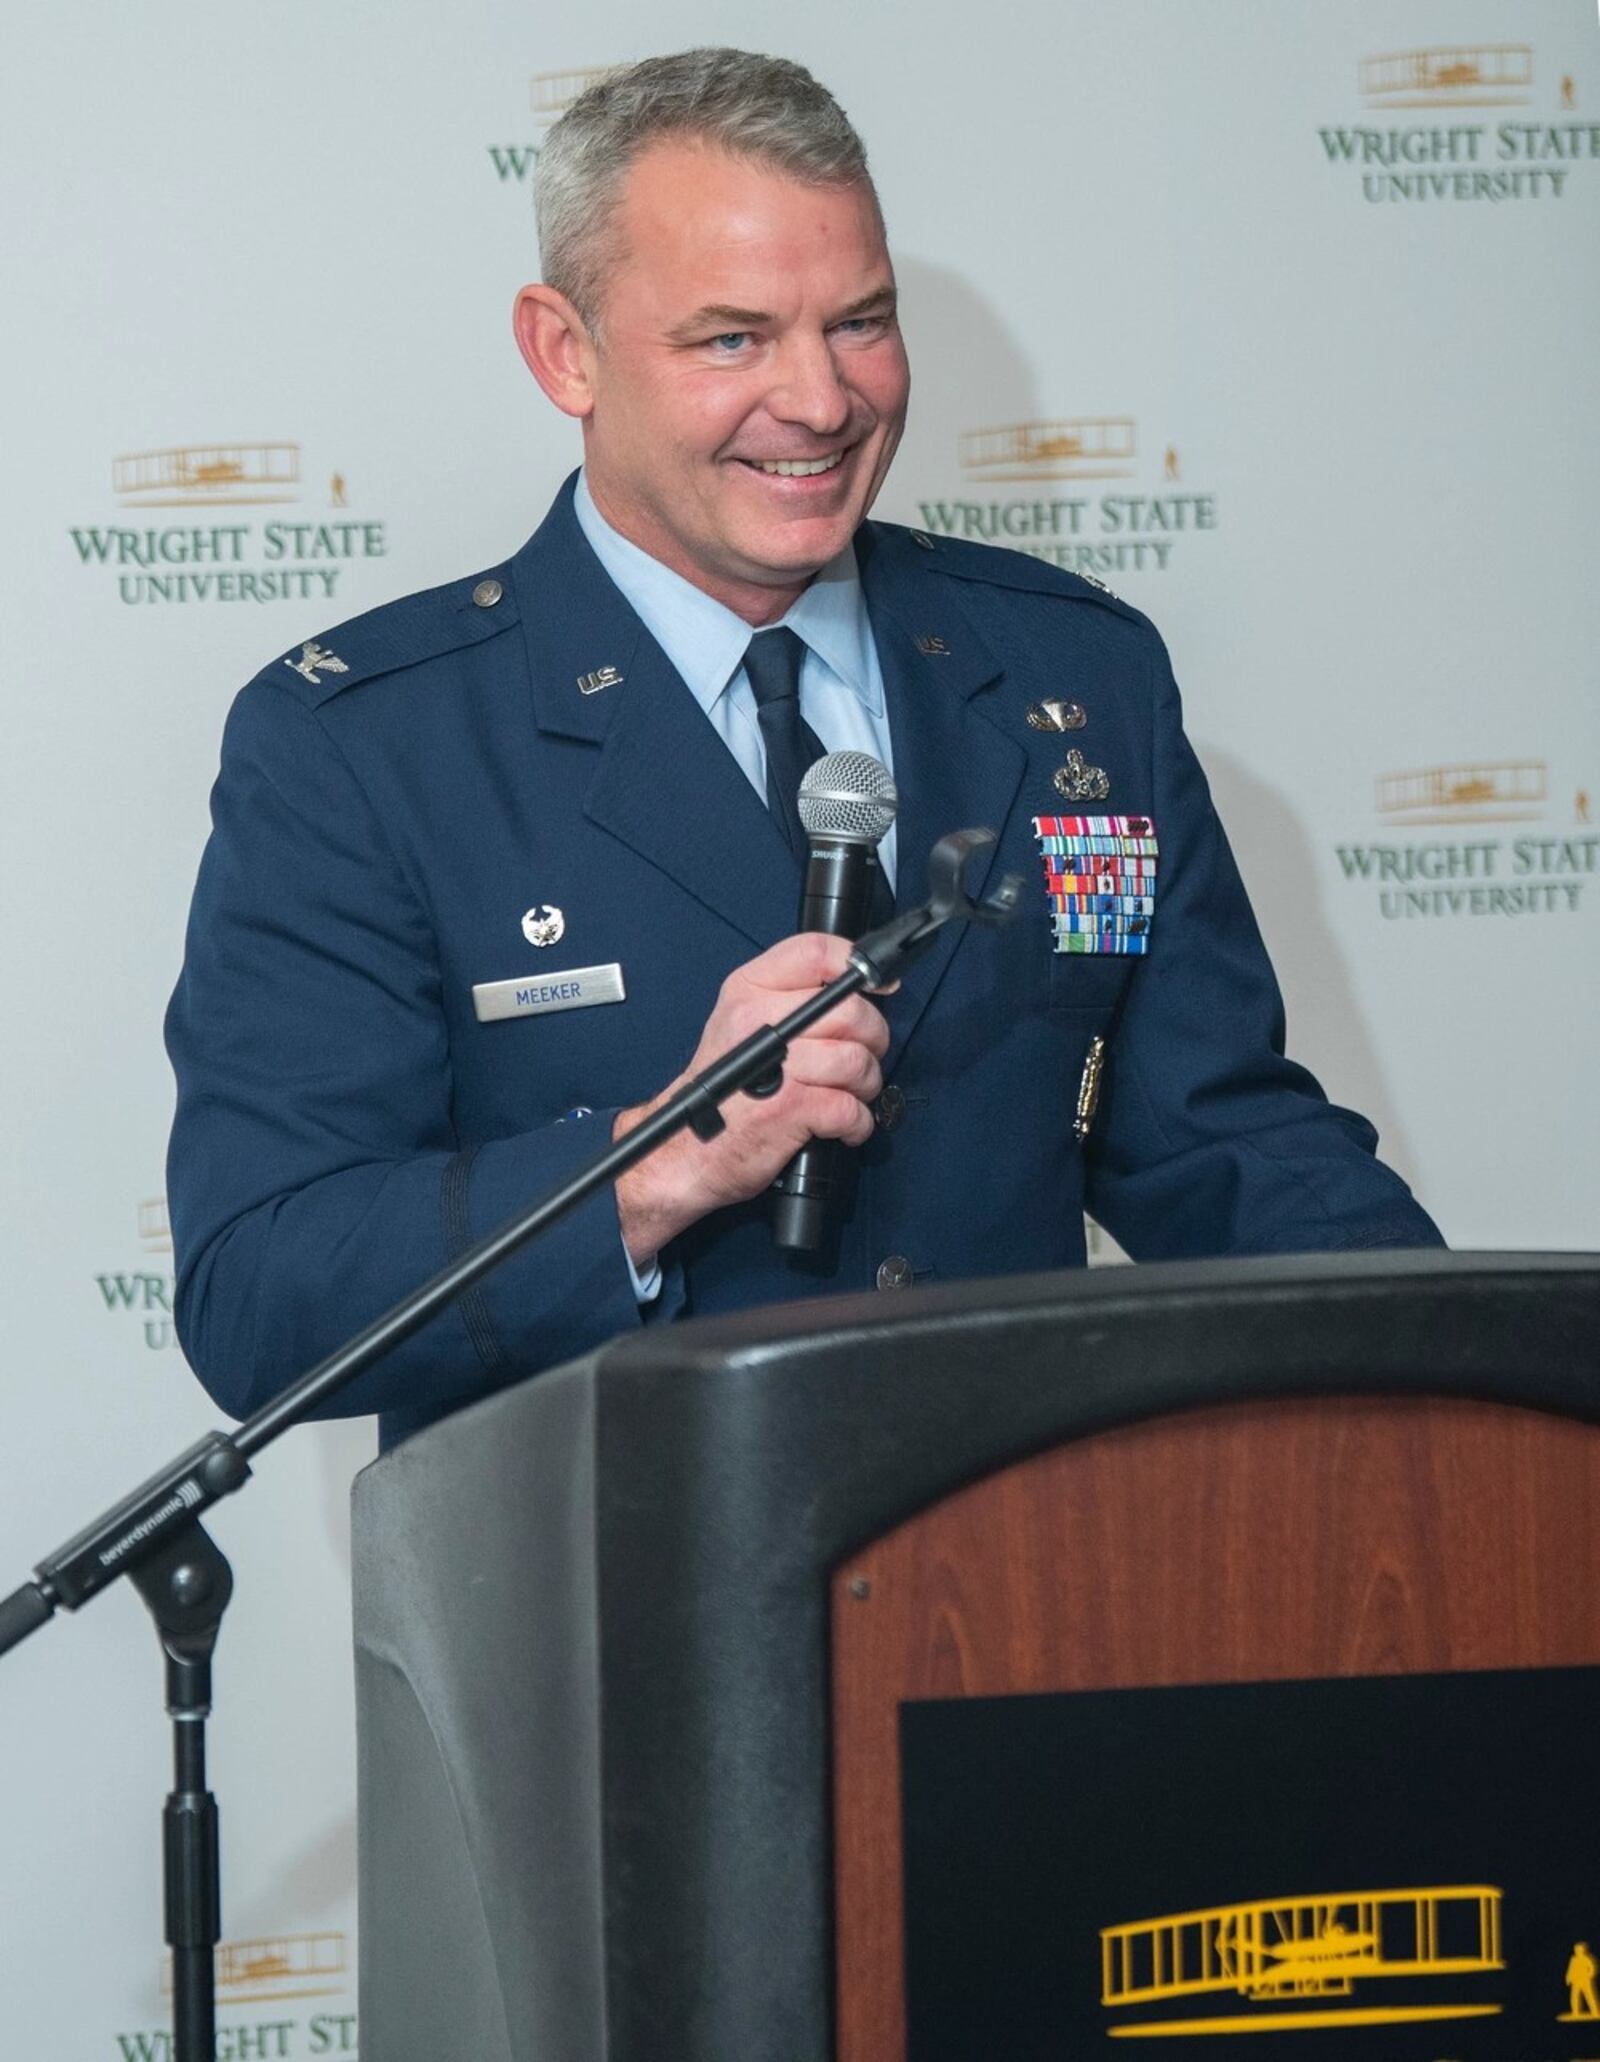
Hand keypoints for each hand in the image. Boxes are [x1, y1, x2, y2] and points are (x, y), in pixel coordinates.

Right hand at [613, 933, 889, 1264]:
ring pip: (857, 1060)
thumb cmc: (720, 1090)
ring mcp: (778, 1065)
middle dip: (871, 1040)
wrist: (683, 1148)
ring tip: (845, 1094)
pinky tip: (840, 1126)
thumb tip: (859, 989)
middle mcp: (759, 1020)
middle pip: (851, 1010)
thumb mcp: (740, 1024)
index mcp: (747, 991)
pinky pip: (852, 1108)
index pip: (815, 952)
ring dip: (865, 1085)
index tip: (879, 987)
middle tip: (860, 1057)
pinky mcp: (791, 1108)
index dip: (858, 966)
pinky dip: (857, 1124)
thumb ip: (789, 1000)